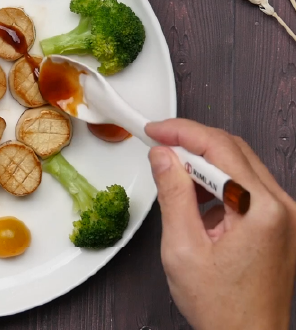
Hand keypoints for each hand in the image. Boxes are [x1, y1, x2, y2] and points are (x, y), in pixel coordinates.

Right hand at [145, 119, 295, 329]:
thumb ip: (173, 194)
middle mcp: (280, 206)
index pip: (219, 147)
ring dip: (202, 162)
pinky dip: (216, 182)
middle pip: (232, 149)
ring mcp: (283, 214)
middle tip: (158, 144)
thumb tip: (164, 157)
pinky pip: (244, 186)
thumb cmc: (222, 307)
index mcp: (261, 209)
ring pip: (239, 164)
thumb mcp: (183, 248)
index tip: (155, 131)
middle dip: (191, 141)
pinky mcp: (276, 222)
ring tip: (171, 173)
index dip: (181, 132)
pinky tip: (194, 197)